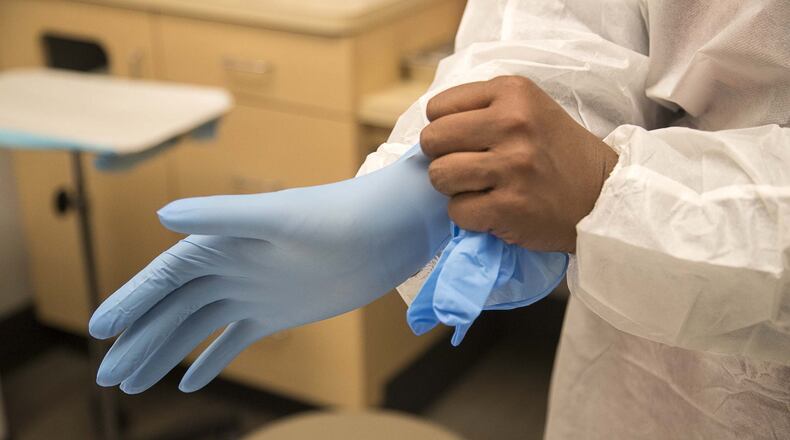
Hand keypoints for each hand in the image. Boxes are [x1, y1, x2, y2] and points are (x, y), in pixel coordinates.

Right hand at [89, 148, 449, 393]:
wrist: (388, 229)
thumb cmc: (339, 213)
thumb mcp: (281, 216)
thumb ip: (224, 217)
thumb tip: (162, 215)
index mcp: (222, 242)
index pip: (164, 277)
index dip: (130, 302)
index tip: (98, 331)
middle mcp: (230, 267)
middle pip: (172, 309)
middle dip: (138, 340)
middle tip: (106, 377)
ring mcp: (252, 292)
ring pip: (197, 328)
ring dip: (165, 354)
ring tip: (131, 385)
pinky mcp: (279, 313)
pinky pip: (235, 340)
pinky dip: (212, 361)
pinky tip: (190, 383)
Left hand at [420, 76, 617, 252]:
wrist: (603, 194)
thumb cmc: (557, 151)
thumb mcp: (528, 108)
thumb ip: (482, 109)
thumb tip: (429, 128)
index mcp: (513, 93)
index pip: (438, 108)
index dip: (445, 129)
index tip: (468, 142)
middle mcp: (513, 124)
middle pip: (432, 141)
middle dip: (443, 157)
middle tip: (470, 167)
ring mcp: (511, 166)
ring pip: (439, 176)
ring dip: (455, 188)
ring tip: (483, 188)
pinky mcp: (509, 206)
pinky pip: (456, 211)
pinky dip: (469, 216)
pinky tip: (494, 209)